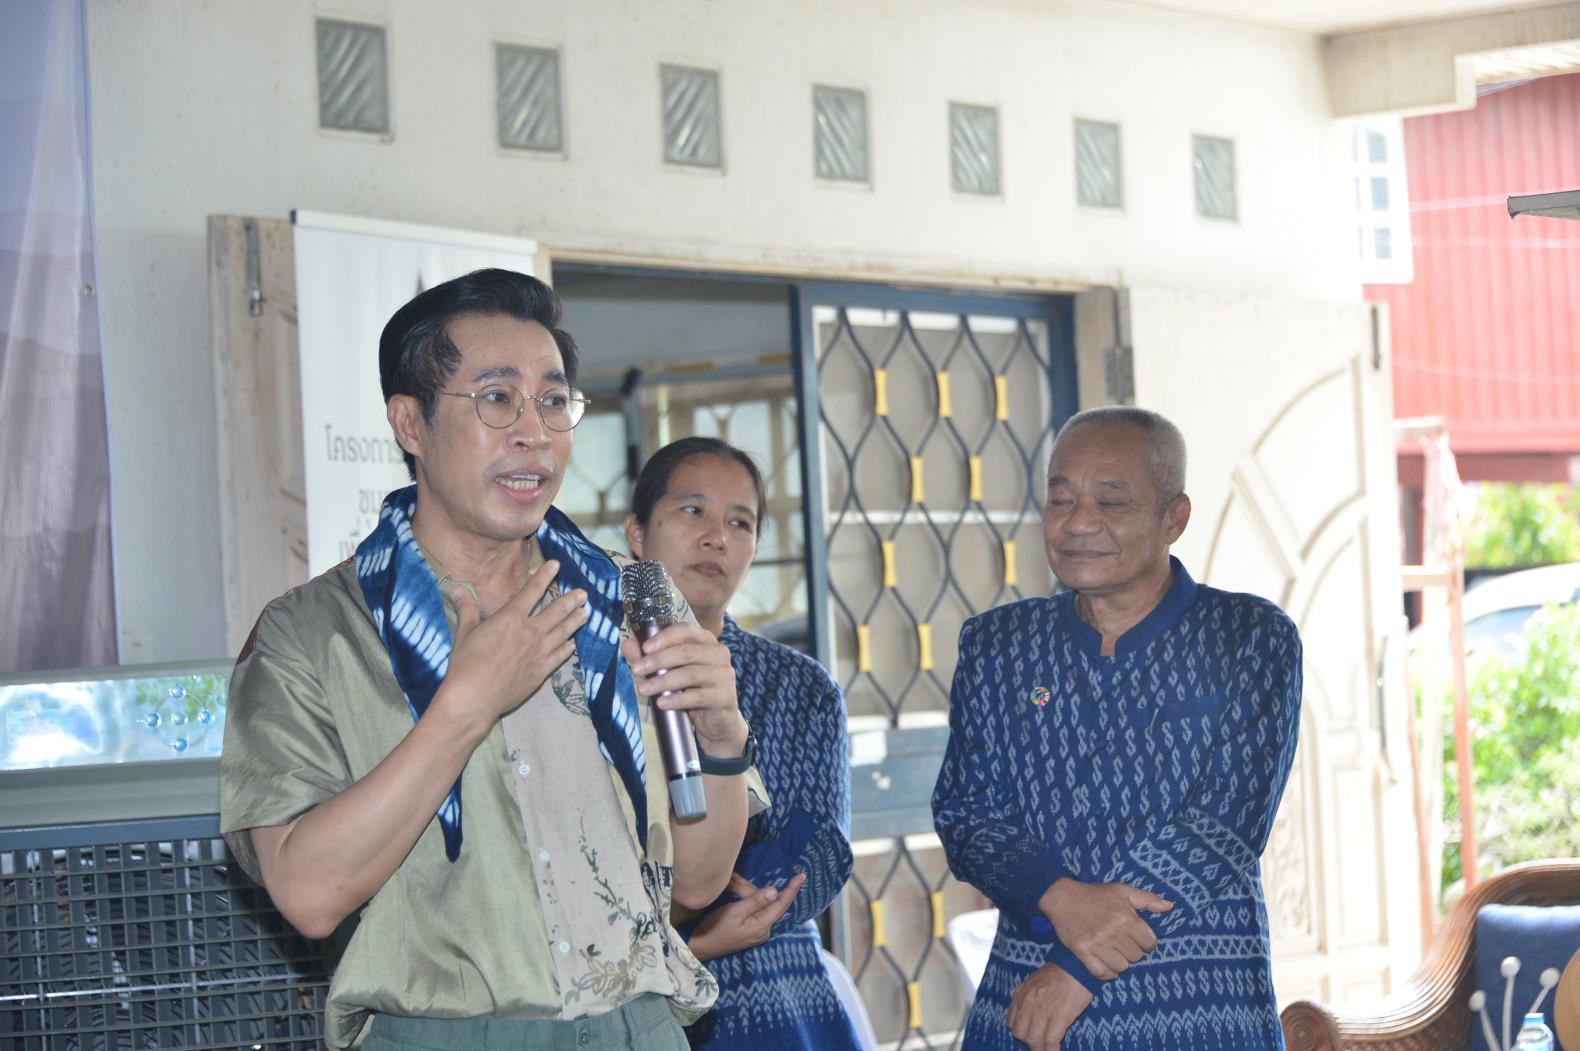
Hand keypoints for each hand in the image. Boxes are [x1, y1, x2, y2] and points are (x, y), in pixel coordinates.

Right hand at [437, 560, 588, 735]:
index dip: (545, 576)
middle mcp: (530, 632)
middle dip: (571, 600)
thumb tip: (458, 590)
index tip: (557, 565)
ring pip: (563, 632)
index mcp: (511, 618)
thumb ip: (467, 610)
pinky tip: (573, 644)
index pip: (532, 591)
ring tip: (586, 613)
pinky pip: (560, 656)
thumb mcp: (464, 633)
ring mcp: (538, 653)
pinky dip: (568, 648)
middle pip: (556, 611)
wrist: (474, 699)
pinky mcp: (541, 672)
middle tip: (583, 593)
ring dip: (576, 621)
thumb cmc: (466, 665)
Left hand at [622, 625, 746, 753]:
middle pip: (686, 652)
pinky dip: (677, 700)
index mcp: (706, 641)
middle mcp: (719, 654)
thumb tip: (627, 645)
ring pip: (690, 674)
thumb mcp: (670, 672)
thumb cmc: (692, 690)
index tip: (644, 648)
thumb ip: (649, 657)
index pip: (686, 630)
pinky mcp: (725, 696)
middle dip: (658, 660)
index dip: (664, 637)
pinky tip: (662, 703)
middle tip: (636, 669)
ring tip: (644, 689)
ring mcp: (725, 674)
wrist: (717, 722)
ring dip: (663, 681)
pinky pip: (698, 696)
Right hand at [686, 872, 805, 961]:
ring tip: (734, 884)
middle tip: (739, 879)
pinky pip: (756, 911)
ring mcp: (757, 931)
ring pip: (762, 905)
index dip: (792, 889)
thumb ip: (755, 901)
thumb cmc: (715, 928)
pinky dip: (750, 900)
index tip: (802, 876)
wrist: (700, 947)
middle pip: (770, 903)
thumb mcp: (734, 912)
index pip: (782, 904)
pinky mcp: (750, 931)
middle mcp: (764, 930)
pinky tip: (740, 893)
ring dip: (751, 893)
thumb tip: (775, 891)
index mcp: (762, 925)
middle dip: (759, 889)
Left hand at [1007, 963, 1092, 1049]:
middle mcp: (1028, 1003)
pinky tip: (1056, 1050)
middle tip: (1039, 1043)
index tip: (1029, 1035)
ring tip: (1047, 1049)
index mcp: (1020, 995)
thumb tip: (1028, 1019)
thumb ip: (1027, 1000)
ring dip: (1041, 1048)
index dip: (1021, 1032)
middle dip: (1030, 1041)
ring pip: (1035, 1040)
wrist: (1076, 966)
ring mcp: (1042, 1010)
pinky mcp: (1059, 1016)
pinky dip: (1052, 1050)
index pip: (1012, 1023)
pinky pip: (1051, 1041)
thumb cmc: (1058, 975)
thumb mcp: (1034, 984)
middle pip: (1021, 1034)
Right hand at [1039, 877, 1171, 979]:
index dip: (1146, 942)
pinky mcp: (1082, 952)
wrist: (1062, 898)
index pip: (1149, 943)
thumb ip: (1147, 899)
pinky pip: (1103, 973)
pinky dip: (1107, 972)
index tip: (1138, 938)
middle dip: (1133, 951)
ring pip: (1122, 967)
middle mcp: (1113, 932)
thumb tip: (1170, 906)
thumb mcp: (1122, 891)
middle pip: (1136, 956)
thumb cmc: (1095, 894)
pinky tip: (1105, 962)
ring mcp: (1097, 944)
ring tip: (1114, 952)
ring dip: (1120, 962)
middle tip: (1123, 943)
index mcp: (1125, 917)